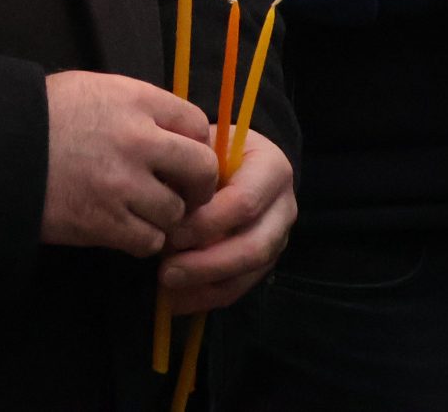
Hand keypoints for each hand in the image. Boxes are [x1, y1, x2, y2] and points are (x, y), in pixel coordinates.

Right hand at [41, 70, 218, 255]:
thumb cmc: (38, 116)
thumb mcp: (91, 90)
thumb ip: (136, 107)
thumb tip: (171, 131)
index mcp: (135, 100)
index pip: (197, 124)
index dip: (195, 144)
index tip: (183, 157)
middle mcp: (137, 139)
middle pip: (201, 170)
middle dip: (197, 186)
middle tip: (182, 193)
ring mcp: (123, 184)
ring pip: (176, 211)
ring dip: (163, 215)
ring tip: (138, 209)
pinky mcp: (106, 222)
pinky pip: (149, 240)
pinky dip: (141, 238)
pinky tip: (122, 226)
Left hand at [157, 133, 295, 313]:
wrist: (233, 158)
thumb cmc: (209, 149)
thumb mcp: (200, 146)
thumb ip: (189, 171)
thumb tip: (164, 206)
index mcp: (271, 169)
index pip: (244, 202)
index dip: (206, 222)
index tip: (169, 231)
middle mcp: (283, 206)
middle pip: (253, 246)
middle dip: (207, 263)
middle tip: (166, 271)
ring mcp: (278, 237)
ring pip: (249, 272)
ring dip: (205, 285)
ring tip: (167, 288)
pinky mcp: (266, 262)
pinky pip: (241, 287)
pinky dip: (207, 297)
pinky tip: (176, 301)